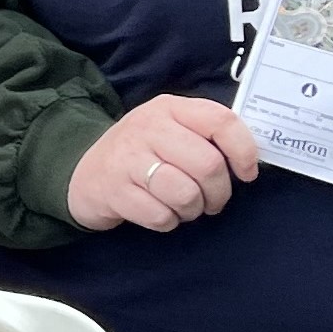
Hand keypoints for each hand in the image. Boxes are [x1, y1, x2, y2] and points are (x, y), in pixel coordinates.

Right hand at [66, 95, 261, 232]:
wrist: (84, 172)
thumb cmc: (141, 152)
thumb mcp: (170, 129)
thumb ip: (205, 135)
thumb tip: (248, 160)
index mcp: (169, 109)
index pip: (220, 121)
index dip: (243, 151)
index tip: (247, 173)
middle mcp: (148, 128)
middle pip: (207, 165)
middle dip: (219, 193)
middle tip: (213, 201)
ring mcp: (128, 160)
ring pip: (185, 194)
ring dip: (193, 209)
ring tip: (186, 207)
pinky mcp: (114, 191)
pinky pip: (160, 216)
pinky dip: (168, 222)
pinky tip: (160, 213)